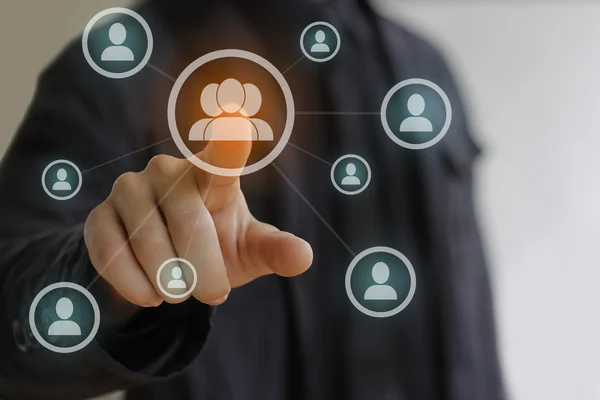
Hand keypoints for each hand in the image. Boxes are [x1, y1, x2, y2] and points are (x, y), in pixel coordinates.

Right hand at [84, 139, 312, 306]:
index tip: (236, 121)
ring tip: (180, 289)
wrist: (166, 265)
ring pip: (148, 241)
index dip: (228, 142)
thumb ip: (274, 250)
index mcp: (212, 175)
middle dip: (204, 270)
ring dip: (169, 280)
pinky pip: (111, 253)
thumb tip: (304, 256)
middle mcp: (168, 171)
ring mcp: (129, 189)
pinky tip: (150, 294)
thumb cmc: (217, 245)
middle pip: (188, 221)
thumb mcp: (249, 251)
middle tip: (214, 293)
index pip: (221, 155)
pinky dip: (133, 284)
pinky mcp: (99, 215)